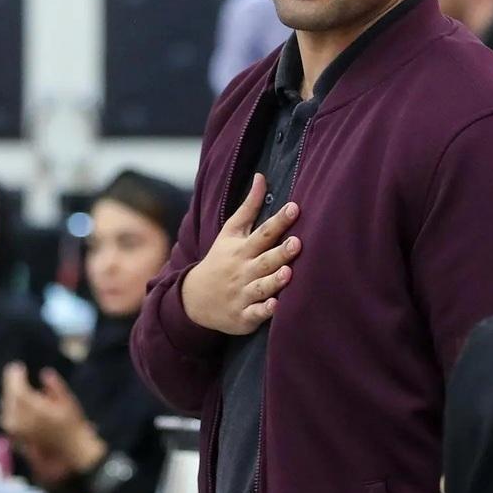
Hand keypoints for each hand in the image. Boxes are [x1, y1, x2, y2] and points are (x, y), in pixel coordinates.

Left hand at [0, 364, 105, 469]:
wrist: (70, 455)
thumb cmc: (73, 427)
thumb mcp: (68, 402)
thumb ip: (54, 386)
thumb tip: (44, 373)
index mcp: (32, 408)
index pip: (16, 387)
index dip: (14, 376)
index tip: (17, 366)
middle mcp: (19, 419)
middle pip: (10, 396)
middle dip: (12, 385)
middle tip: (16, 374)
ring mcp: (15, 430)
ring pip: (7, 407)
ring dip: (11, 396)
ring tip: (18, 389)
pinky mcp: (15, 438)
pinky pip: (9, 418)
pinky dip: (12, 409)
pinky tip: (19, 406)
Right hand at [180, 174, 299, 335]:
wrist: (195, 298)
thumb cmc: (220, 260)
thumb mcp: (230, 232)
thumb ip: (249, 207)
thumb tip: (261, 177)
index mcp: (242, 249)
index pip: (263, 233)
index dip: (280, 221)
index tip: (294, 208)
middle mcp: (243, 270)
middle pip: (265, 260)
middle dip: (281, 252)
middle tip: (298, 242)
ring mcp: (243, 294)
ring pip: (261, 287)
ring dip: (274, 281)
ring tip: (289, 272)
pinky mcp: (244, 316)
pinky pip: (255, 314)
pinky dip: (264, 311)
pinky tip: (276, 307)